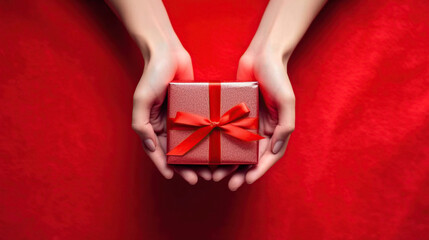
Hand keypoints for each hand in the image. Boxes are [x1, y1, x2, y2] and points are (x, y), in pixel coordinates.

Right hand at [132, 43, 211, 183]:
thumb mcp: (141, 100)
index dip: (165, 166)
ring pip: (193, 143)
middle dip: (188, 167)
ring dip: (201, 157)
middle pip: (178, 152)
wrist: (168, 52)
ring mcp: (183, 117)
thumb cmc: (152, 74)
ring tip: (212, 169)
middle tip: (200, 178)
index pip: (159, 152)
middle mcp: (168, 124)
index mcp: (153, 125)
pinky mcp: (196, 108)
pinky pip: (203, 127)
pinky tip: (219, 148)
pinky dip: (209, 139)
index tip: (174, 177)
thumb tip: (152, 149)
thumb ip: (142, 125)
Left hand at [213, 47, 294, 189]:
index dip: (259, 171)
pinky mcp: (233, 113)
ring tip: (215, 173)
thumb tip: (274, 151)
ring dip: (227, 163)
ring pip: (236, 148)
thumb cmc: (278, 75)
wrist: (262, 54)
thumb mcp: (286, 101)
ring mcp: (247, 122)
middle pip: (251, 157)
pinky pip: (225, 132)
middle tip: (228, 183)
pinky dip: (219, 144)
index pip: (269, 156)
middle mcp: (261, 128)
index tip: (246, 180)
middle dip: (240, 172)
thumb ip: (285, 126)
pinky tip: (208, 152)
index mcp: (276, 129)